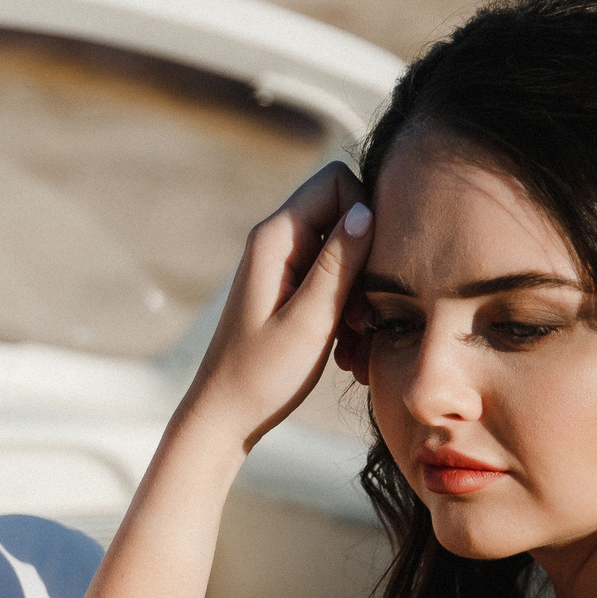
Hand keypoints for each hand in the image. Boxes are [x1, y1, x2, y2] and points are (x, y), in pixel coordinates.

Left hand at [178, 161, 372, 451]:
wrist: (225, 416)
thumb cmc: (261, 376)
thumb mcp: (310, 320)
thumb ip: (339, 263)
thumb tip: (367, 210)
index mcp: (275, 238)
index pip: (337, 181)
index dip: (365, 215)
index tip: (370, 269)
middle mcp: (277, 241)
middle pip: (345, 213)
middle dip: (367, 257)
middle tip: (364, 313)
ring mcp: (284, 265)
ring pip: (345, 251)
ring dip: (359, 290)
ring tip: (352, 339)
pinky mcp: (291, 288)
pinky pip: (333, 279)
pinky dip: (346, 307)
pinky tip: (344, 347)